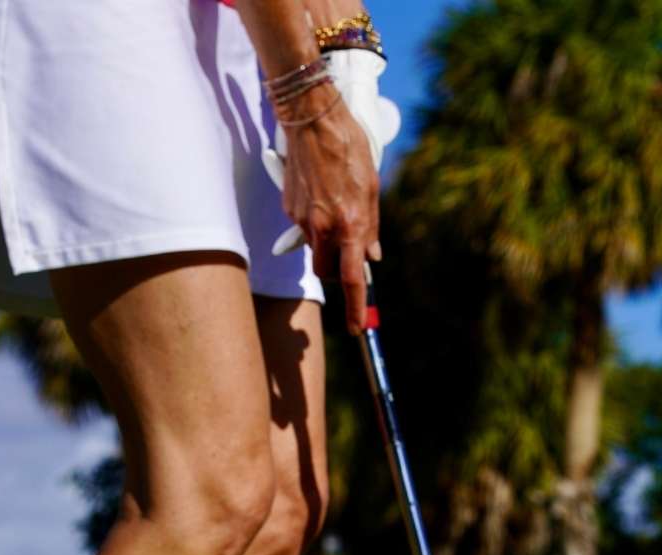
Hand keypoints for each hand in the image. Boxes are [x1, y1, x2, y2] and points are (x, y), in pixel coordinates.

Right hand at [275, 80, 379, 334]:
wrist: (312, 119)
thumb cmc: (348, 147)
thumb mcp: (372, 187)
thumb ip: (372, 226)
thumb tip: (372, 256)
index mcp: (350, 223)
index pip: (351, 278)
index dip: (356, 307)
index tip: (359, 327)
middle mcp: (324, 227)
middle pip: (327, 270)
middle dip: (336, 269)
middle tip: (347, 252)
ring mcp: (303, 220)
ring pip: (315, 248)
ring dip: (326, 240)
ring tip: (335, 205)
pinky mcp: (289, 209)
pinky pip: (304, 227)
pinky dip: (314, 220)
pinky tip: (320, 193)